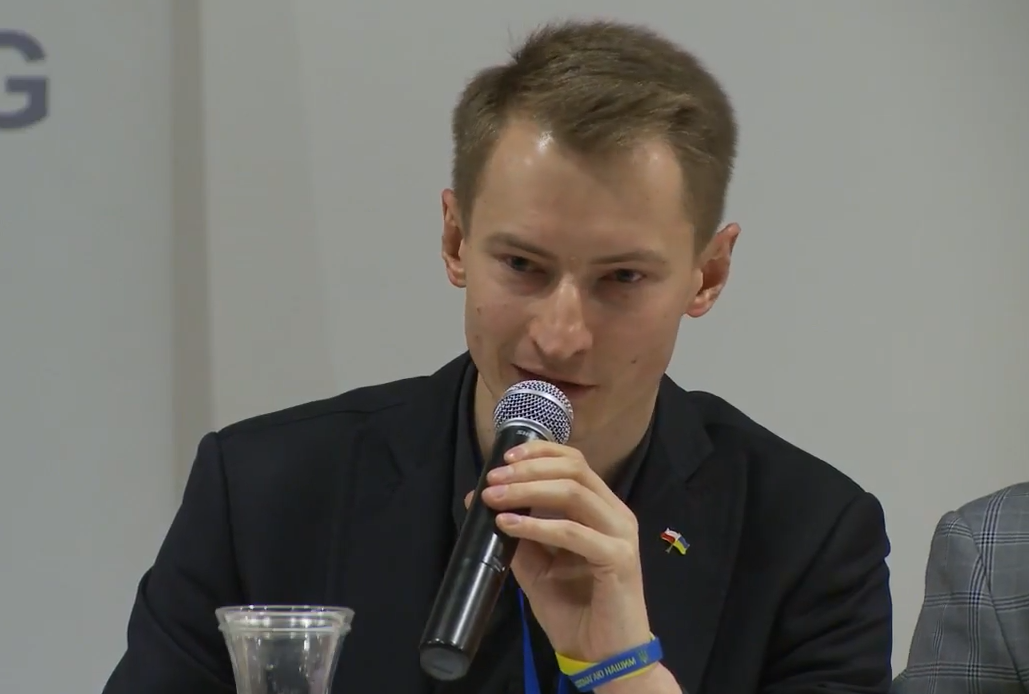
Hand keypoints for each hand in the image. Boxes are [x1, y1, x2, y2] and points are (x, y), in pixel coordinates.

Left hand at [464, 439, 651, 662]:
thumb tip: (478, 501)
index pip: (574, 461)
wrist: (603, 656)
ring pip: (574, 492)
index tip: (504, 458)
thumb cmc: (574, 610)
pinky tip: (510, 525)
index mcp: (601, 508)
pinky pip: (574, 532)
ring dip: (528, 491)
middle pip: (573, 469)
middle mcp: (615, 513)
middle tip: (492, 481)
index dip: (539, 452)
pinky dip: (538, 525)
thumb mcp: (536, 567)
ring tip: (494, 500)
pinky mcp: (618, 558)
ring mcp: (620, 534)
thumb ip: (518, 533)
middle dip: (528, 470)